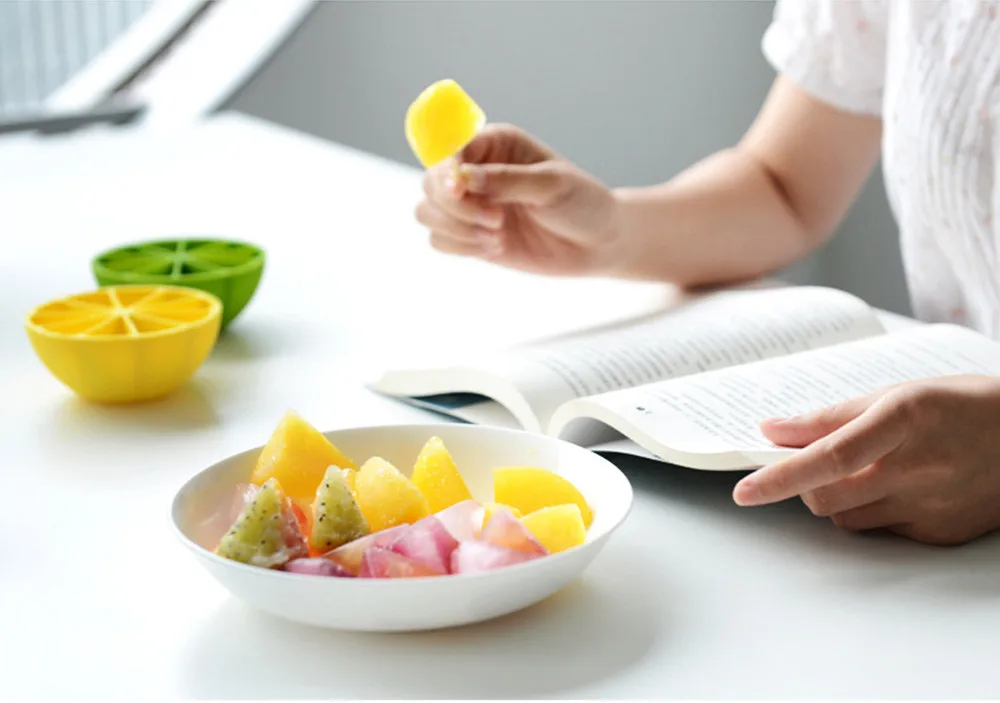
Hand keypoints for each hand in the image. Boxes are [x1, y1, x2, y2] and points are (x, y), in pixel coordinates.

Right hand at [414, 123, 621, 275]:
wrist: (598, 243)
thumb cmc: (582, 203)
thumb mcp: (552, 185)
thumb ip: (507, 180)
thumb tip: (464, 179)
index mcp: (494, 143)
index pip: (450, 148)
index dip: (446, 170)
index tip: (459, 190)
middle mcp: (476, 171)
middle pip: (430, 182)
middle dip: (454, 207)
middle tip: (497, 221)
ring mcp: (471, 206)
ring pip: (427, 213)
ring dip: (456, 229)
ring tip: (497, 235)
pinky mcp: (470, 236)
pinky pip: (439, 240)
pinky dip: (460, 246)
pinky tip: (496, 247)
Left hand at [732, 375, 999, 545]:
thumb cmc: (960, 405)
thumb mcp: (895, 394)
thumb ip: (829, 416)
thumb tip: (773, 430)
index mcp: (903, 421)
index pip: (828, 457)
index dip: (781, 477)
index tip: (744, 491)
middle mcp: (918, 467)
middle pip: (827, 497)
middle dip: (804, 486)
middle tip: (811, 464)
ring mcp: (931, 507)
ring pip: (847, 519)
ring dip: (836, 498)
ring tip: (865, 470)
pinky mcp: (939, 533)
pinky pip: (880, 530)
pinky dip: (872, 511)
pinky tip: (898, 487)